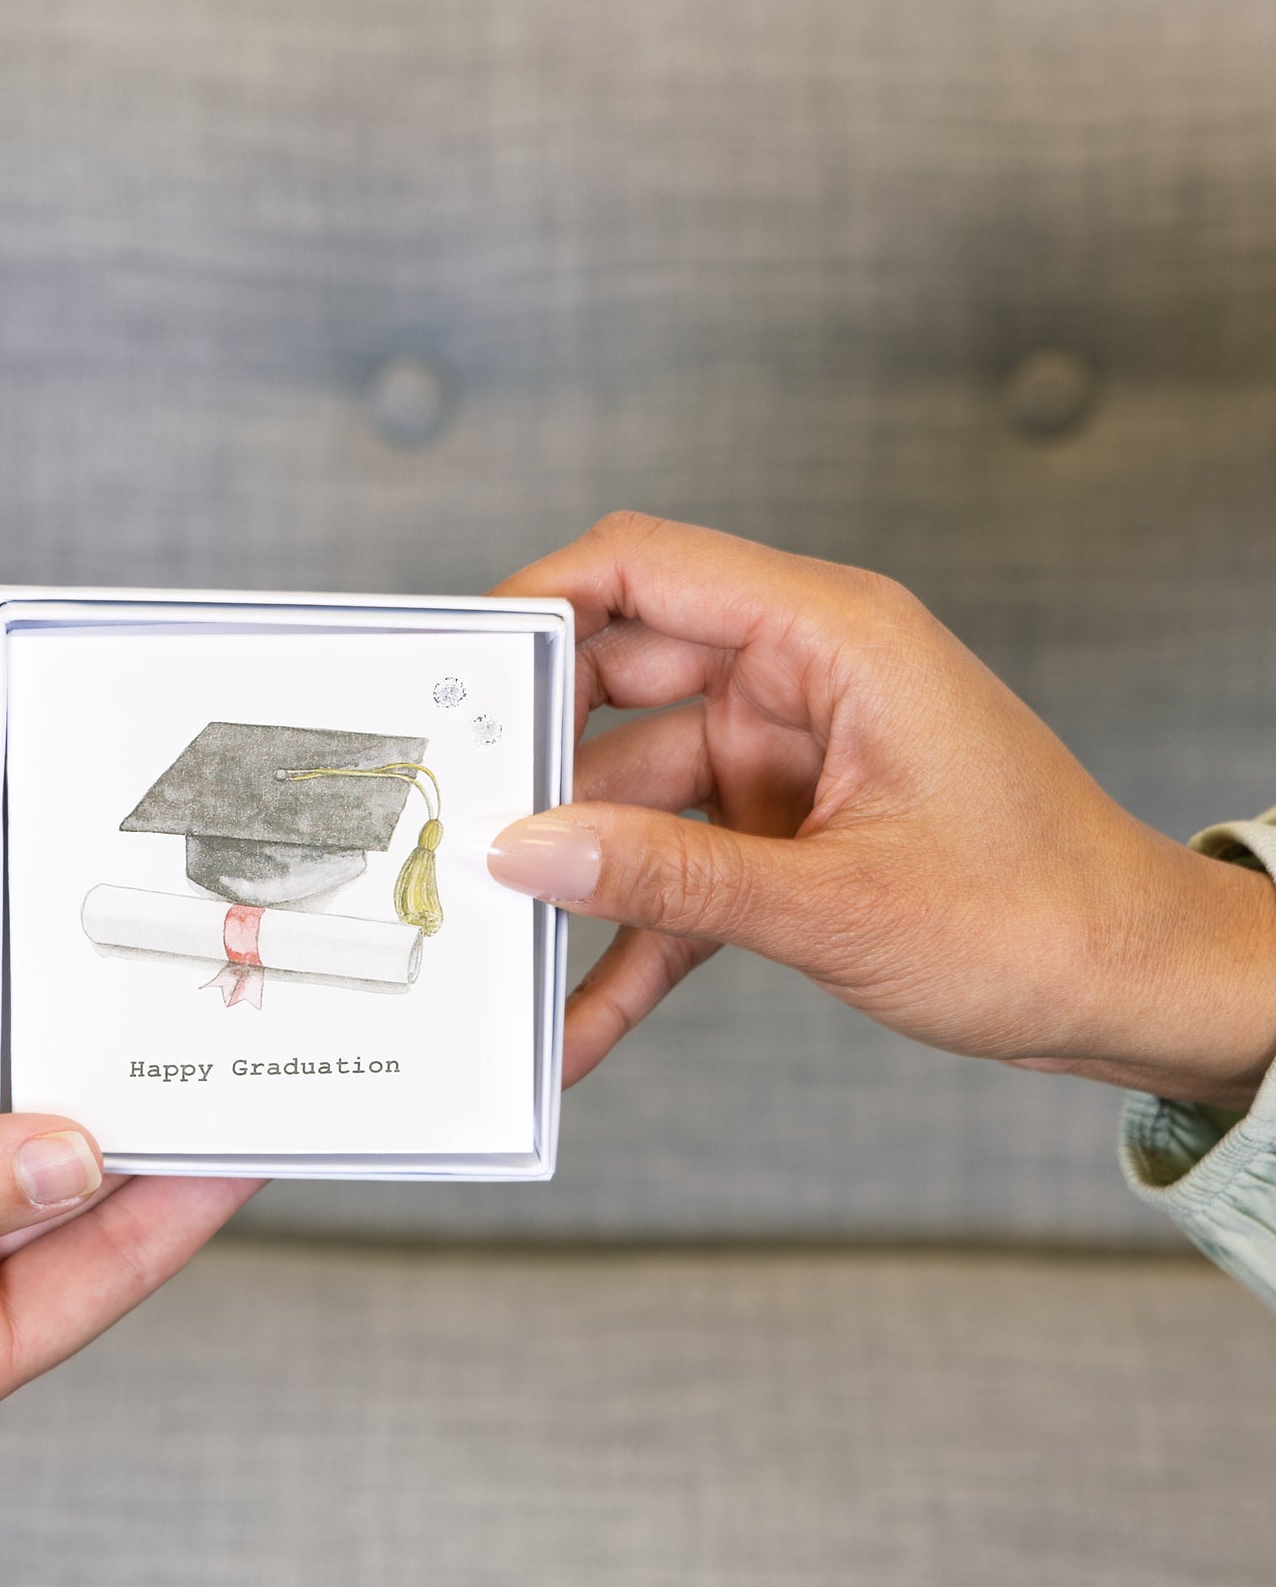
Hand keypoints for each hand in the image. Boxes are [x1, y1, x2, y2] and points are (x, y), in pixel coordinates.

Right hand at [486, 513, 1275, 1108]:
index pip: (647, 568)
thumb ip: (668, 877)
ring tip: (497, 951)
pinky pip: (680, 878)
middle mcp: (800, 682)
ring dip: (577, 881)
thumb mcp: (836, 905)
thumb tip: (527, 855)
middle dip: (533, 762)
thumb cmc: (1042, 918)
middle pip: (618, 685)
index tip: (452, 669)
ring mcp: (787, 761)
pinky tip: (578, 1018)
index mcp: (831, 638)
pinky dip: (633, 942)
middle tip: (445, 823)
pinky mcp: (786, 836)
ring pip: (635, 798)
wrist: (1140, 993)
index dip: (537, 600)